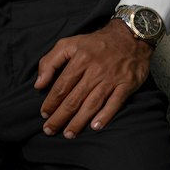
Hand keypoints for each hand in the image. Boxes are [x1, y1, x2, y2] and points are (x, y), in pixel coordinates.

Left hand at [35, 19, 153, 139]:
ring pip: (92, 103)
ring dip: (79, 121)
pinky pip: (115, 103)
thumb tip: (39, 84)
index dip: (51, 102)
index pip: (62, 86)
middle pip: (74, 98)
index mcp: (80, 59)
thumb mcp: (69, 43)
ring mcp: (111, 78)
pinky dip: (105, 115)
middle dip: (60, 117)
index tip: (44, 114)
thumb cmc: (96, 43)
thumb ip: (50, 62)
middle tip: (49, 130)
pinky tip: (95, 127)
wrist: (130, 36)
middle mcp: (95, 70)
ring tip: (68, 133)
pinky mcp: (126, 84)